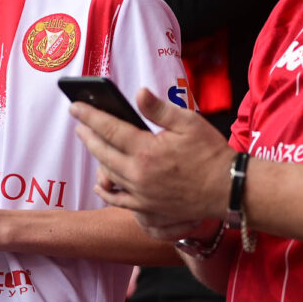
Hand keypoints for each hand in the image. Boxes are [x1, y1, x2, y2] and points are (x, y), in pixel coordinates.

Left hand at [71, 88, 234, 232]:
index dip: (90, 116)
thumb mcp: (188, 123)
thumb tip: (138, 93)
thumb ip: (159, 109)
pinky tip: (101, 184)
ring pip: (108, 173)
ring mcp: (141, 194)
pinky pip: (118, 200)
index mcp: (147, 151)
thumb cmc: (210, 154)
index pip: (109, 129)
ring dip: (96, 157)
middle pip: (102, 152)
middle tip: (79, 123)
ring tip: (90, 142)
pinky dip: (106, 191)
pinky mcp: (147, 208)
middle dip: (87, 135)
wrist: (227, 190)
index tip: (75, 106)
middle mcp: (138, 174)